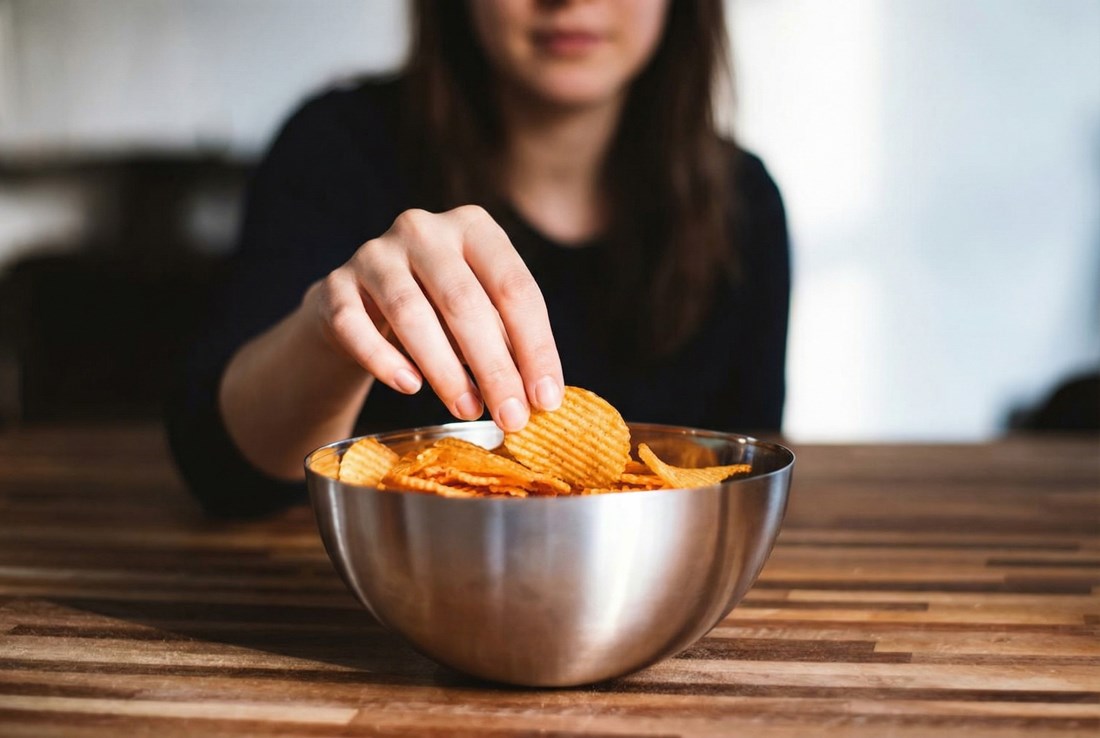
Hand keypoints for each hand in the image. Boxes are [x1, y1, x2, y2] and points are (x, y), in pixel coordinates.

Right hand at [306, 205, 563, 430]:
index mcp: (474, 227)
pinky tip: (410, 386)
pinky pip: (355, 325)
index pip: (515, 287)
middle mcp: (423, 230)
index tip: (546, 399)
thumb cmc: (438, 311)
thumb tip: (541, 397)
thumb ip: (509, 343)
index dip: (535, 346)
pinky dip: (384, 360)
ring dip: (445, 369)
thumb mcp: (481, 312)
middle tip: (510, 417)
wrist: (359, 306)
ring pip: (411, 313)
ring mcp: (375, 254)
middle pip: (464, 301)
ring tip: (468, 409)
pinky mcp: (335, 286)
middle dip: (493, 367)